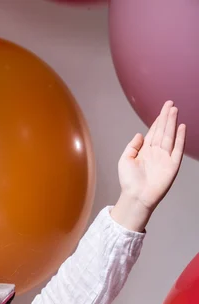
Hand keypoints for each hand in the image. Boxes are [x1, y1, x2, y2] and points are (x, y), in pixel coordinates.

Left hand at [111, 100, 185, 231]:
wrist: (136, 197)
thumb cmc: (129, 182)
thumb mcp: (125, 160)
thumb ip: (132, 146)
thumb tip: (140, 134)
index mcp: (145, 151)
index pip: (154, 132)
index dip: (158, 120)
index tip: (163, 108)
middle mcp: (156, 153)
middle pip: (163, 131)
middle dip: (166, 117)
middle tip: (170, 104)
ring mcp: (165, 158)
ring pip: (170, 136)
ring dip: (172, 123)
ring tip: (174, 110)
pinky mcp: (172, 165)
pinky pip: (178, 149)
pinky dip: (180, 138)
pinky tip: (181, 127)